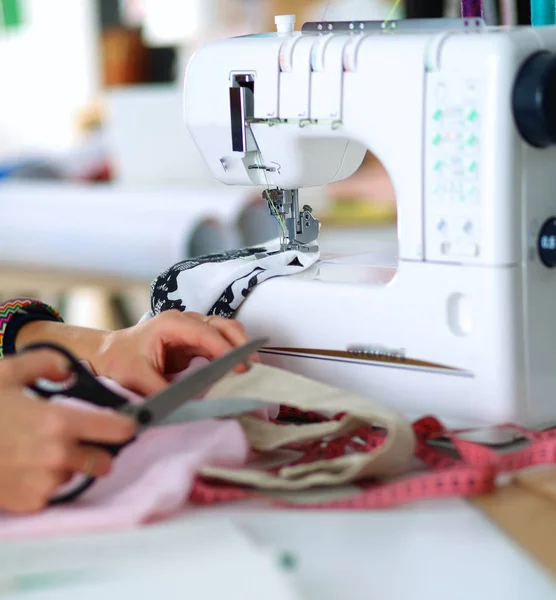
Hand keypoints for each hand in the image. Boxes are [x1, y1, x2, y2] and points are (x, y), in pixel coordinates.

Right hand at [0, 349, 135, 513]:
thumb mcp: (9, 371)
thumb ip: (48, 363)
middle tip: (84, 437)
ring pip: (76, 476)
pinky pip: (52, 492)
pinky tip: (28, 465)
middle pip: (103, 460)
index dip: (126, 424)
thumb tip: (69, 371)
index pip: (116, 429)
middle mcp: (56, 457)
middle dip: (100, 449)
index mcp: (59, 423)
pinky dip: (47, 481)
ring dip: (71, 465)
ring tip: (44, 449)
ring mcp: (42, 484)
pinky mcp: (26, 503)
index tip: (128, 422)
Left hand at [89, 310, 256, 395]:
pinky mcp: (194, 340)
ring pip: (226, 330)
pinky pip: (220, 341)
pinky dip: (233, 352)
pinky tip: (239, 369)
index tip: (241, 368)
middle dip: (241, 345)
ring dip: (241, 347)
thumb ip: (162, 392)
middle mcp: (184, 321)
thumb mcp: (135, 379)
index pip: (206, 333)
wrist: (106, 354)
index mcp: (169, 324)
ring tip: (251, 369)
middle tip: (253, 368)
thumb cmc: (117, 361)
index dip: (226, 350)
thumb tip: (187, 406)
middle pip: (222, 325)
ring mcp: (191, 328)